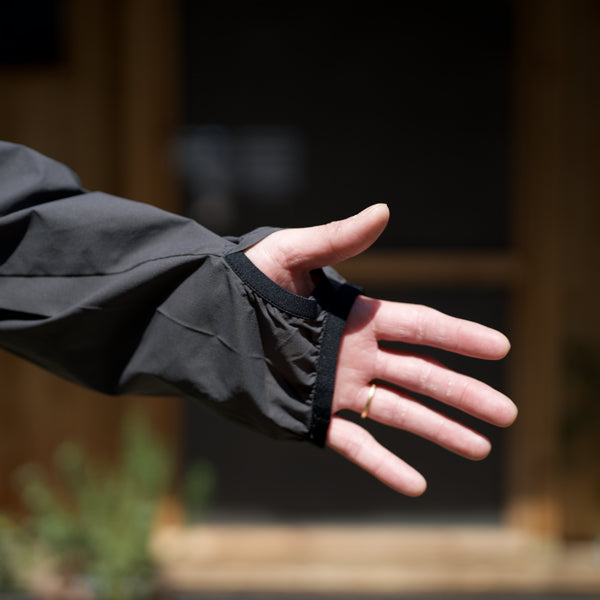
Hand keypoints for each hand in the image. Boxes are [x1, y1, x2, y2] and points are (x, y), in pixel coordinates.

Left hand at [245, 204, 516, 495]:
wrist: (201, 320)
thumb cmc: (243, 279)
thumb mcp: (290, 253)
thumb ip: (337, 240)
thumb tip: (384, 210)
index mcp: (357, 318)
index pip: (422, 328)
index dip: (461, 337)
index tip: (500, 348)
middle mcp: (357, 355)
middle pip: (423, 375)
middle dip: (465, 393)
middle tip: (507, 413)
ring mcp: (338, 388)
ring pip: (399, 413)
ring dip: (440, 431)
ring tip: (480, 448)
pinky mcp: (311, 416)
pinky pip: (355, 445)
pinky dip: (385, 465)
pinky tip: (417, 485)